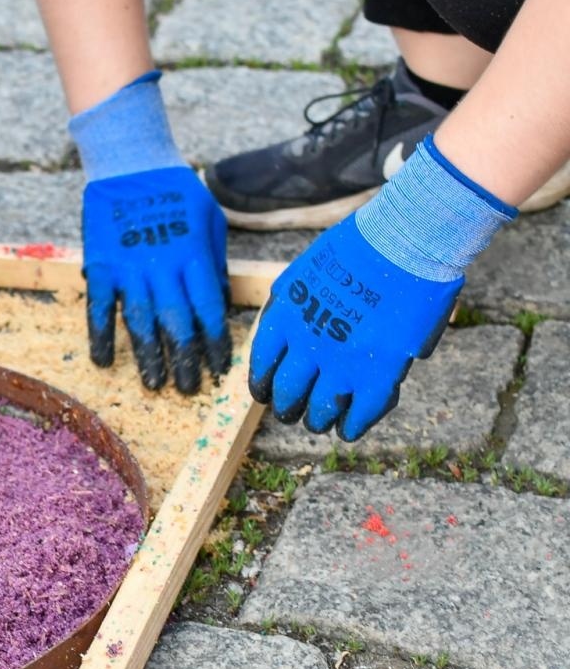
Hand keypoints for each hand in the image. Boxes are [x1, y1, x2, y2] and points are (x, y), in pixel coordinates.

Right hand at [81, 165, 231, 392]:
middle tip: (188, 389)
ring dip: (148, 356)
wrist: (130, 164)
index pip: (209, 311)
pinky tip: (104, 360)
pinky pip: (100, 308)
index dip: (214, 344)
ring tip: (154, 384)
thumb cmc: (177, 191)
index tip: (218, 369)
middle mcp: (164, 268)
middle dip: (184, 360)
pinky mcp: (102, 267)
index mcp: (194, 258)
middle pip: (177, 324)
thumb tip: (218, 300)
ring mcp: (130, 269)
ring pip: (141, 322)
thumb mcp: (210, 220)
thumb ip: (213, 262)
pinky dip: (101, 336)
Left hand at [249, 215, 457, 438]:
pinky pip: (361, 414)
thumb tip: (285, 341)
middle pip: (286, 393)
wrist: (405, 238)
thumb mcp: (305, 272)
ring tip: (320, 420)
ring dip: (317, 419)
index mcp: (285, 318)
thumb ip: (292, 308)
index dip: (263, 384)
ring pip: (319, 410)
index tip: (266, 393)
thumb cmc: (360, 247)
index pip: (262, 365)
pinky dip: (352, 427)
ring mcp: (343, 362)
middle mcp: (307, 345)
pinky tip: (349, 429)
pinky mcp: (380, 372)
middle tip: (293, 411)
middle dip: (288, 407)